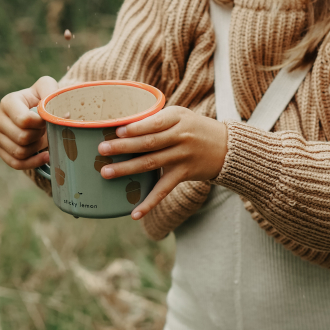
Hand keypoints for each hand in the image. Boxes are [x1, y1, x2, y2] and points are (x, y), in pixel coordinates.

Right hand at [0, 76, 58, 170]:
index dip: (40, 123)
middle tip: (45, 129)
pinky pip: (16, 163)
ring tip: (43, 138)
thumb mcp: (48, 88)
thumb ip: (52, 92)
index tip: (47, 120)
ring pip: (19, 152)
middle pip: (22, 137)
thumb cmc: (43, 100)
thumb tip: (63, 114)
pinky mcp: (1, 150)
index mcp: (8, 102)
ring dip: (37, 147)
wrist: (38, 112)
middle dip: (39, 135)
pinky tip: (46, 156)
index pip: (24, 120)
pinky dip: (33, 162)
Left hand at [97, 106, 227, 219]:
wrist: (227, 147)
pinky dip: (149, 202)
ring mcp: (183, 157)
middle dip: (124, 147)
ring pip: (152, 164)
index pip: (155, 123)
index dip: (136, 128)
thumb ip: (156, 120)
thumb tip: (120, 127)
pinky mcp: (184, 174)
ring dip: (128, 169)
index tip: (117, 132)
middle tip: (102, 150)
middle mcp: (181, 137)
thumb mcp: (180, 115)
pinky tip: (135, 213)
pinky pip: (164, 189)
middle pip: (149, 143)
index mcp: (177, 118)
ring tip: (107, 172)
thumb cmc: (195, 128)